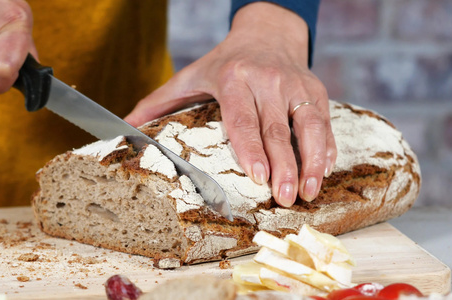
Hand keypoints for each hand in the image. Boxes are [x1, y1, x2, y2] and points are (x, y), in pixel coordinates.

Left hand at [125, 2, 336, 206]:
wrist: (267, 32)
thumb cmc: (226, 62)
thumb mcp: (190, 75)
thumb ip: (160, 102)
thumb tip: (124, 127)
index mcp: (235, 79)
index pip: (244, 119)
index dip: (252, 149)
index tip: (258, 177)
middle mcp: (268, 81)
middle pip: (277, 129)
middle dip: (284, 167)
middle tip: (285, 197)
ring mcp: (296, 85)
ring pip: (309, 126)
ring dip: (311, 162)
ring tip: (308, 192)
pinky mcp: (316, 90)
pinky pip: (325, 122)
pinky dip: (326, 148)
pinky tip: (323, 171)